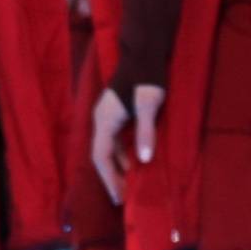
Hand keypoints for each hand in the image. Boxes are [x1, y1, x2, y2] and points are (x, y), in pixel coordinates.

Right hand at [88, 81, 165, 202]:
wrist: (145, 51)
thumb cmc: (147, 76)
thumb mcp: (149, 104)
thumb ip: (145, 131)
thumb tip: (142, 160)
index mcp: (105, 120)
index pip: (101, 157)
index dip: (109, 179)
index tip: (119, 198)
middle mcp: (102, 119)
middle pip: (102, 155)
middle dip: (112, 177)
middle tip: (124, 196)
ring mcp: (108, 115)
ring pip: (109, 147)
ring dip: (118, 165)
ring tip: (130, 183)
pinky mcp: (117, 111)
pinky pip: (116, 139)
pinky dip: (123, 152)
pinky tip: (135, 160)